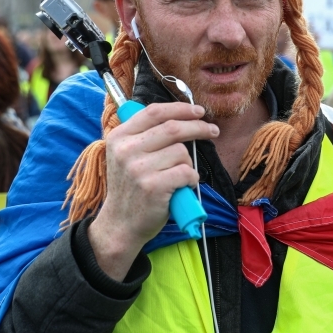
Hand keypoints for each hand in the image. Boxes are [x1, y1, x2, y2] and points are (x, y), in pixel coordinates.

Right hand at [90, 102, 218, 279]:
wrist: (121, 224)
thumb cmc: (132, 187)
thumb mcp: (126, 156)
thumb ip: (144, 135)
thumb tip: (181, 116)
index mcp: (119, 137)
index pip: (154, 112)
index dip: (180, 108)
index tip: (198, 111)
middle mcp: (126, 150)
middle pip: (173, 128)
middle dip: (199, 127)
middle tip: (212, 131)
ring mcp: (139, 168)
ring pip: (182, 152)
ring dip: (189, 163)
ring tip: (180, 176)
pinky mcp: (153, 187)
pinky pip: (186, 172)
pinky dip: (191, 178)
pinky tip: (183, 186)